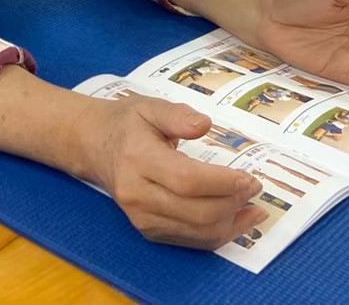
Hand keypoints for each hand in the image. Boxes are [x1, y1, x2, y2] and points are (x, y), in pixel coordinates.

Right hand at [86, 95, 266, 247]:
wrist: (95, 146)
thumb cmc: (127, 124)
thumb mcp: (150, 107)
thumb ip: (178, 115)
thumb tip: (205, 125)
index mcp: (138, 159)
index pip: (186, 180)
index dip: (223, 183)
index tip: (248, 177)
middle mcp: (137, 194)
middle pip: (196, 211)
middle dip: (233, 202)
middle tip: (254, 186)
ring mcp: (142, 218)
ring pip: (198, 232)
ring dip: (233, 222)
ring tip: (253, 206)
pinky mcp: (149, 231)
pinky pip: (192, 241)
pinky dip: (220, 233)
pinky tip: (238, 220)